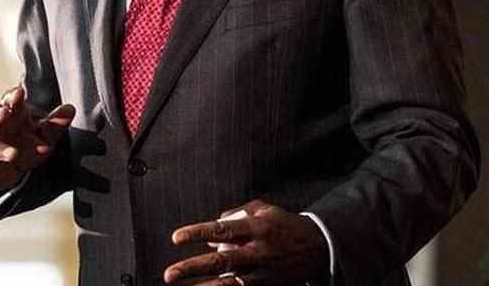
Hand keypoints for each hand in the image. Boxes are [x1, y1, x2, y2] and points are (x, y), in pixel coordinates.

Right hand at [0, 86, 75, 192]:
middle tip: (3, 113)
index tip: (19, 93)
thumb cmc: (30, 144)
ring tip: (14, 154)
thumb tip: (70, 108)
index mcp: (13, 115)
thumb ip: (57, 123)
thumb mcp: (47, 135)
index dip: (12, 96)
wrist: (17, 170)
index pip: (9, 101)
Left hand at [165, 199, 328, 284]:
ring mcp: (261, 271)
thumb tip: (216, 222)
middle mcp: (258, 251)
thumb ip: (239, 213)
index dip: (198, 233)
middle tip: (171, 273)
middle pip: (220, 261)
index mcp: (257, 228)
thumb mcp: (266, 210)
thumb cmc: (288, 225)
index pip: (222, 230)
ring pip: (228, 282)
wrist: (318, 247)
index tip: (177, 237)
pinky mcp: (265, 284)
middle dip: (193, 267)